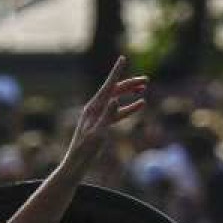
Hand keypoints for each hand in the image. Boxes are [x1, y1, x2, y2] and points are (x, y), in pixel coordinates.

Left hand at [64, 55, 146, 170]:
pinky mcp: (102, 123)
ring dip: (130, 93)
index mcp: (93, 108)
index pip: (108, 86)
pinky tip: (140, 105)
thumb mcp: (97, 134)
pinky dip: (129, 108)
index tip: (123, 58)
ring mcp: (98, 115)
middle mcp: (95, 108)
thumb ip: (107, 116)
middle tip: (146, 80)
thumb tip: (115, 99)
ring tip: (144, 88)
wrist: (76, 164)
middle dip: (130, 84)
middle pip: (114, 90)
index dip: (116, 72)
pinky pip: (118, 112)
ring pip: (117, 99)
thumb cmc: (85, 151)